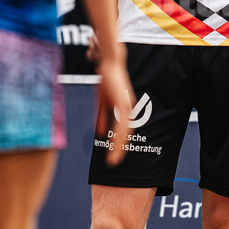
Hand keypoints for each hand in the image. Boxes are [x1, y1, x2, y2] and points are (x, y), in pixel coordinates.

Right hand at [94, 50, 133, 166]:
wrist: (110, 64)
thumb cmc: (107, 80)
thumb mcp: (102, 102)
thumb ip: (101, 118)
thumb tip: (99, 133)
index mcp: (125, 110)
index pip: (124, 131)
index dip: (119, 144)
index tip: (115, 156)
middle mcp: (129, 110)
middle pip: (126, 134)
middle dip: (120, 150)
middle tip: (114, 164)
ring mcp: (127, 107)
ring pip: (125, 133)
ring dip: (119, 148)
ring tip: (113, 161)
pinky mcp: (123, 104)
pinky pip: (121, 124)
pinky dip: (118, 136)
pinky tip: (114, 146)